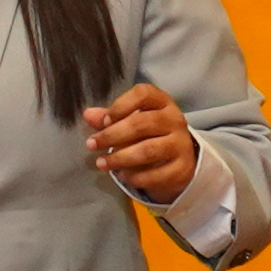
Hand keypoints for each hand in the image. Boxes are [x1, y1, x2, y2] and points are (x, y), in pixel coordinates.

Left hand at [82, 83, 197, 201]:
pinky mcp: (183, 168)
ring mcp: (181, 145)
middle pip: (142, 124)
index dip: (121, 105)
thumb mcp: (132, 120)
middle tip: (92, 145)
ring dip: (120, 158)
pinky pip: (156, 174)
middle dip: (112, 135)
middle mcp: (175, 120)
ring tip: (101, 163)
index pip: (143, 93)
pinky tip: (122, 175)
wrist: (180, 159)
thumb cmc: (150, 133)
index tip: (104, 120)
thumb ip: (110, 118)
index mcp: (162, 102)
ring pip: (148, 150)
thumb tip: (88, 115)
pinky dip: (136, 177)